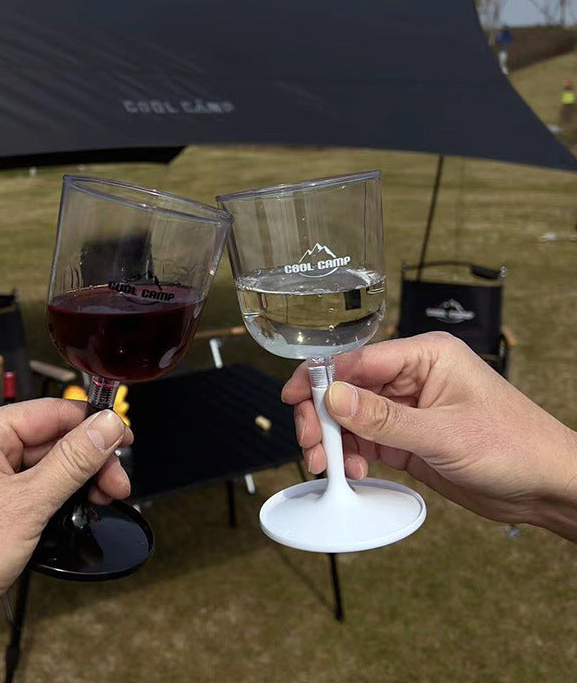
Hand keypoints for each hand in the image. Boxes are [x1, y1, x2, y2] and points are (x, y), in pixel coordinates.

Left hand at [0, 399, 131, 628]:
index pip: (50, 412)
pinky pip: (27, 489)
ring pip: (41, 466)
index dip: (93, 425)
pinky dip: (54, 500)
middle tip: (117, 486)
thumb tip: (108, 425)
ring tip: (101, 503)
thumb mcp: (28, 503)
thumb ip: (73, 460)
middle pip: (49, 439)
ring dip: (74, 483)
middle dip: (88, 461)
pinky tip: (74, 512)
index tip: (126, 440)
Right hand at [283, 333, 576, 537]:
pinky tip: (353, 471)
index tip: (294, 396)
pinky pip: (367, 440)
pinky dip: (353, 456)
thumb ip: (383, 417)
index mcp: (425, 355)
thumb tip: (333, 396)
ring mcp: (408, 408)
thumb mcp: (442, 432)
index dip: (321, 377)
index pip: (359, 359)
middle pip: (349, 388)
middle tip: (311, 443)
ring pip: (353, 416)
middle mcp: (412, 376)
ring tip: (328, 465)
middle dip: (325, 415)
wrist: (547, 487)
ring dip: (336, 440)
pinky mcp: (408, 438)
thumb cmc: (514, 446)